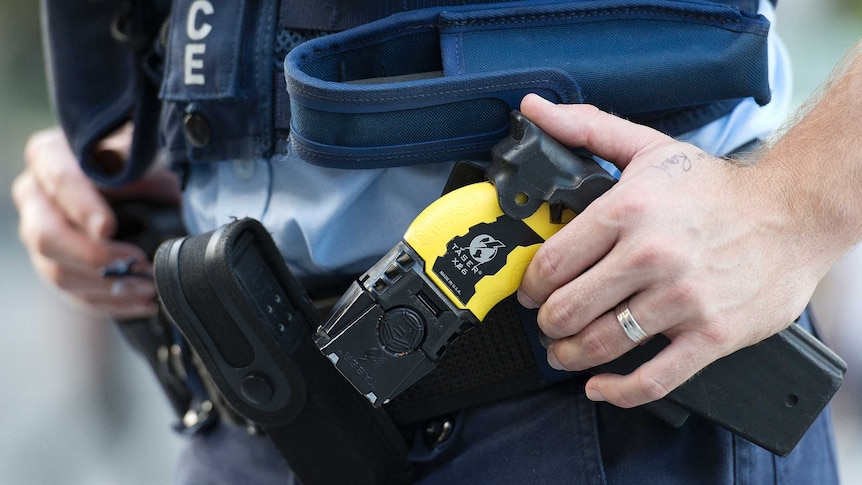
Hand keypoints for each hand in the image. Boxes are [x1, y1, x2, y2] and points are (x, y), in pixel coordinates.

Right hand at [11, 126, 180, 319]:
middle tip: (139, 264)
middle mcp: (34, 196)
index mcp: (49, 155)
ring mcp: (39, 235)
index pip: (59, 180)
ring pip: (58, 272)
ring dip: (109, 286)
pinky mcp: (55, 266)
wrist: (142, 185)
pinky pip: (73, 295)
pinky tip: (143, 302)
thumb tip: (130, 186)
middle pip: (47, 236)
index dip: (82, 207)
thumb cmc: (141, 164)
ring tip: (150, 286)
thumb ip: (134, 167)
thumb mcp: (142, 156)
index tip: (108, 228)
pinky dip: (111, 302)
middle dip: (96, 257)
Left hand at [516, 94, 829, 407]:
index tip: (531, 292)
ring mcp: (682, 299)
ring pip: (602, 344)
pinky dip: (618, 391)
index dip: (531, 285)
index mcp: (629, 211)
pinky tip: (600, 386)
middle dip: (547, 323)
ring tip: (564, 351)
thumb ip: (586, 129)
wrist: (795, 212)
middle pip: (570, 308)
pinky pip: (654, 378)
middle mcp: (652, 257)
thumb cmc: (717, 188)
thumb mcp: (648, 148)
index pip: (553, 262)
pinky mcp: (712, 335)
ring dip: (571, 355)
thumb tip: (535, 111)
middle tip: (546, 324)